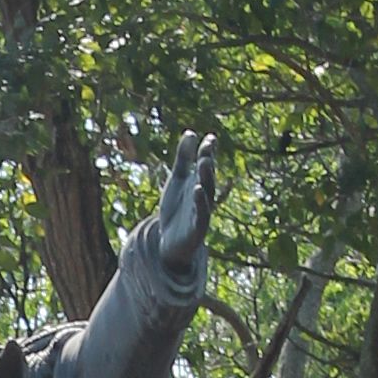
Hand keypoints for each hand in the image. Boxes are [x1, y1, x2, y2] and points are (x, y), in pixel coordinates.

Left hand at [152, 134, 217, 276]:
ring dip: (206, 179)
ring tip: (204, 163)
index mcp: (198, 183)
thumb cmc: (175, 210)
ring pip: (206, 194)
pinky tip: (197, 190)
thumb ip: (183, 159)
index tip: (210, 137)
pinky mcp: (196, 229)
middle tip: (207, 149)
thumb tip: (191, 132)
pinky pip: (200, 214)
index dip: (207, 152)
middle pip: (207, 178)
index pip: (204, 165)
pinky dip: (200, 202)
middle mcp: (203, 197)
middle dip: (207, 163)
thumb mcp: (177, 181)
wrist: (168, 244)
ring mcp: (201, 213)